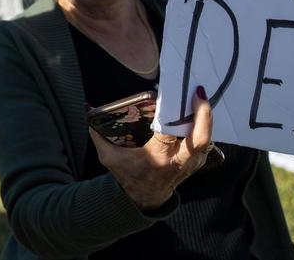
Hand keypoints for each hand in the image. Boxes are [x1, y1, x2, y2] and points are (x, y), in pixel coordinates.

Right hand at [89, 87, 213, 210]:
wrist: (144, 199)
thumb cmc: (127, 175)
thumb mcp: (108, 157)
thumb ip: (98, 134)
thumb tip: (88, 108)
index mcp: (157, 157)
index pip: (167, 133)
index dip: (171, 114)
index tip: (171, 96)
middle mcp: (177, 161)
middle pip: (199, 139)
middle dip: (203, 115)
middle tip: (198, 94)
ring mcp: (190, 164)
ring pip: (206, 139)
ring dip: (204, 118)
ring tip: (198, 97)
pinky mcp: (196, 163)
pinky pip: (204, 142)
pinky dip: (203, 127)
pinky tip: (198, 112)